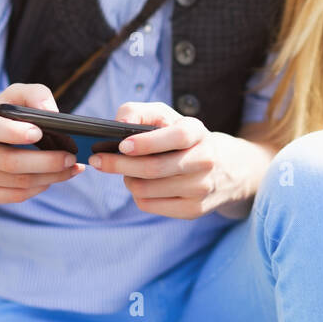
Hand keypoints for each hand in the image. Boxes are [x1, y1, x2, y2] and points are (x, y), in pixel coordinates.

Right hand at [0, 83, 83, 205]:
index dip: (11, 132)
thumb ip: (34, 95)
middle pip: (9, 162)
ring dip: (50, 177)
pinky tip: (51, 179)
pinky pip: (13, 197)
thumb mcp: (11, 97)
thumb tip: (52, 112)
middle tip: (72, 157)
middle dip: (47, 161)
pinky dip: (38, 188)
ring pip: (16, 183)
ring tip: (70, 168)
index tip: (39, 132)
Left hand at [86, 101, 248, 219]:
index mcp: (198, 132)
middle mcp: (205, 160)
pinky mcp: (193, 209)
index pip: (176, 137)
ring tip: (126, 171)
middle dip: (119, 165)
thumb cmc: (181, 137)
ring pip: (148, 189)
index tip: (122, 145)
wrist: (225, 167)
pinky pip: (150, 205)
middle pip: (154, 169)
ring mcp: (201, 188)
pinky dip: (137, 195)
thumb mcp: (166, 116)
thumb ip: (138, 112)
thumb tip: (119, 124)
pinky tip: (140, 185)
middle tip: (97, 160)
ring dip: (128, 180)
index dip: (147, 143)